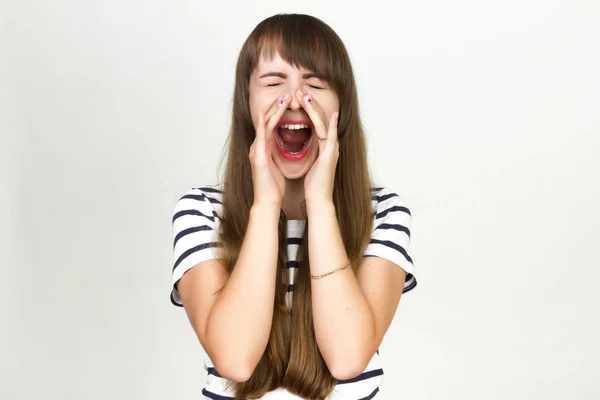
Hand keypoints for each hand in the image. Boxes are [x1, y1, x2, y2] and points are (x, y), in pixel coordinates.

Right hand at [249, 94, 290, 206]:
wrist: (267, 202)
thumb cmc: (273, 187)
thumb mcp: (277, 165)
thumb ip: (278, 153)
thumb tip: (284, 145)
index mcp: (264, 148)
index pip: (271, 125)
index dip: (279, 112)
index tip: (289, 101)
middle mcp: (258, 147)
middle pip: (266, 121)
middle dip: (276, 107)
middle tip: (287, 94)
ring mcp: (256, 151)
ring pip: (263, 125)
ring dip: (273, 111)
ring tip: (283, 99)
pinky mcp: (257, 157)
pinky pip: (260, 138)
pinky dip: (261, 125)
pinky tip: (263, 115)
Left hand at [296, 90, 339, 204]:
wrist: (319, 199)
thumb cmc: (314, 185)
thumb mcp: (312, 163)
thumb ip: (312, 150)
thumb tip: (307, 142)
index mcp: (325, 146)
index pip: (316, 123)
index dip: (309, 110)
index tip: (299, 98)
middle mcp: (331, 145)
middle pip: (321, 119)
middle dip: (311, 105)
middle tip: (301, 91)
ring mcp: (332, 149)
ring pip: (324, 123)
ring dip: (315, 109)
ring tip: (305, 96)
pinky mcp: (331, 155)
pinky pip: (331, 136)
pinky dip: (331, 125)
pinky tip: (331, 115)